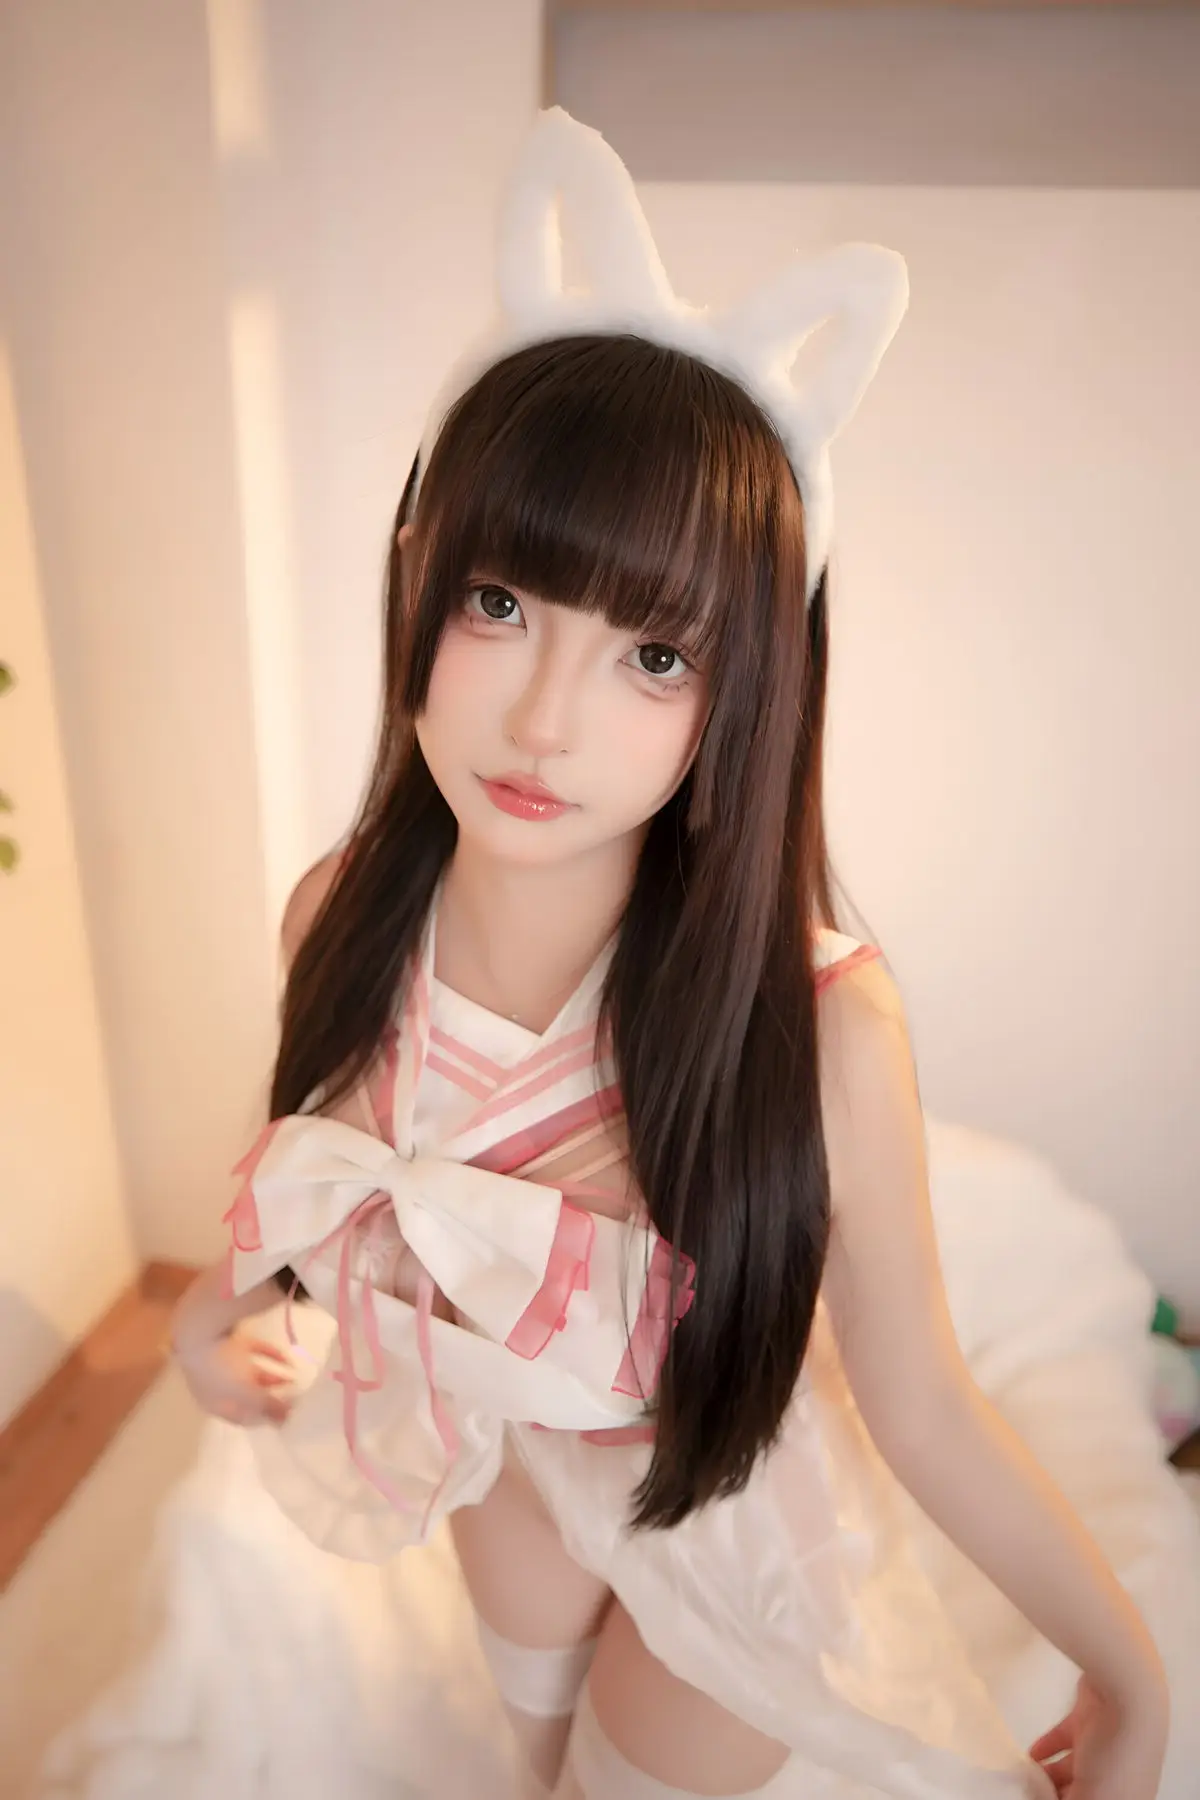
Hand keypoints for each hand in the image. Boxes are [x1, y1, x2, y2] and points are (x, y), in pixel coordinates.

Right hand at [173, 1325, 295, 1426]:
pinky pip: (254, 1352)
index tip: (284, 1417)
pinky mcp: (232, 1341)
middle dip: (270, 1397)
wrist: (202, 1328)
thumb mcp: (246, 1393)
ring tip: (294, 1379)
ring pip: (250, 1374)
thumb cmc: (220, 1369)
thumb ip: (267, 1406)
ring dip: (272, 1377)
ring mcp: (222, 1362)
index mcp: (213, 1403)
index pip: (240, 1418)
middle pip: (247, 1396)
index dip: (263, 1419)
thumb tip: (284, 1420)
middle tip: (293, 1397)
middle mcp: (216, 1386)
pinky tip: (287, 1358)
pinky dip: (269, 1356)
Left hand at [1030, 1673, 1167, 1798]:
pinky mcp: (1087, 1719)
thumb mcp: (1096, 1797)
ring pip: (1072, 1767)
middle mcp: (1118, 1774)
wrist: (1125, 1693)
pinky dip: (1047, 1747)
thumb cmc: (1119, 1755)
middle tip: (1033, 1792)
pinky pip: (1063, 1739)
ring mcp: (1103, 1744)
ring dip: (1049, 1774)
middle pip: (1082, 1789)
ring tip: (1026, 1779)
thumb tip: (1052, 1799)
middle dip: (1058, 1793)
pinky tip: (1032, 1755)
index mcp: (1127, 1797)